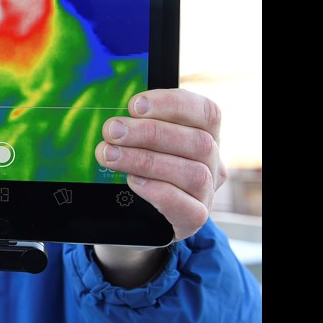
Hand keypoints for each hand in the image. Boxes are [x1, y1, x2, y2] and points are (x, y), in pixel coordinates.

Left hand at [95, 88, 227, 241]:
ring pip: (193, 173)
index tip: (134, 104)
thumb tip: (113, 114)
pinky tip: (132, 181)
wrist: (137, 215)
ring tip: (110, 155)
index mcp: (205, 134)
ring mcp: (207, 193)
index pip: (206, 112)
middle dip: (149, 132)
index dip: (172, 104)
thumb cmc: (140, 167)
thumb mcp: (142, 141)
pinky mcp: (194, 218)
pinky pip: (186, 207)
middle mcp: (212, 162)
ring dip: (146, 160)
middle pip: (197, 141)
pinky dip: (157, 191)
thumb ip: (137, 124)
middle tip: (112, 130)